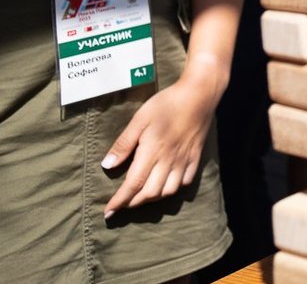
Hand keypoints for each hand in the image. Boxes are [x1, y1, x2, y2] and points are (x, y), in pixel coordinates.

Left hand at [101, 64, 223, 216]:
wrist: (199, 94)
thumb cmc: (166, 103)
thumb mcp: (139, 119)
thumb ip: (124, 144)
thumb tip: (107, 165)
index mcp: (152, 152)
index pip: (133, 184)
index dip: (119, 200)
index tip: (108, 211)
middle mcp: (169, 161)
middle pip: (150, 193)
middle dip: (133, 203)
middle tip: (121, 204)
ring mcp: (184, 160)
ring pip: (168, 191)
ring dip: (152, 198)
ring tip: (141, 196)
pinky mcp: (195, 157)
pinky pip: (185, 181)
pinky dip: (173, 189)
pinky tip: (166, 185)